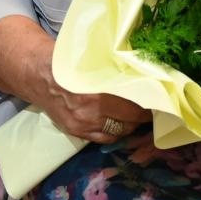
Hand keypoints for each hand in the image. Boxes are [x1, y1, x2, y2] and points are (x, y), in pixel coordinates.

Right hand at [0, 15, 149, 143]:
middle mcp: (91, 111)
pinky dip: (115, 132)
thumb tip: (146, 74)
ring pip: (119, 132)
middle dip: (143, 115)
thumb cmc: (71, 62)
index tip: (160, 97)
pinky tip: (121, 123)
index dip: (150, 101)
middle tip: (153, 107)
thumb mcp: (97, 61)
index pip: (134, 103)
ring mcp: (83, 124)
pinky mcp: (76, 132)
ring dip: (131, 125)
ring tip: (138, 116)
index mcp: (98, 90)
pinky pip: (104, 138)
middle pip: (130, 119)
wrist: (40, 75)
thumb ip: (118, 71)